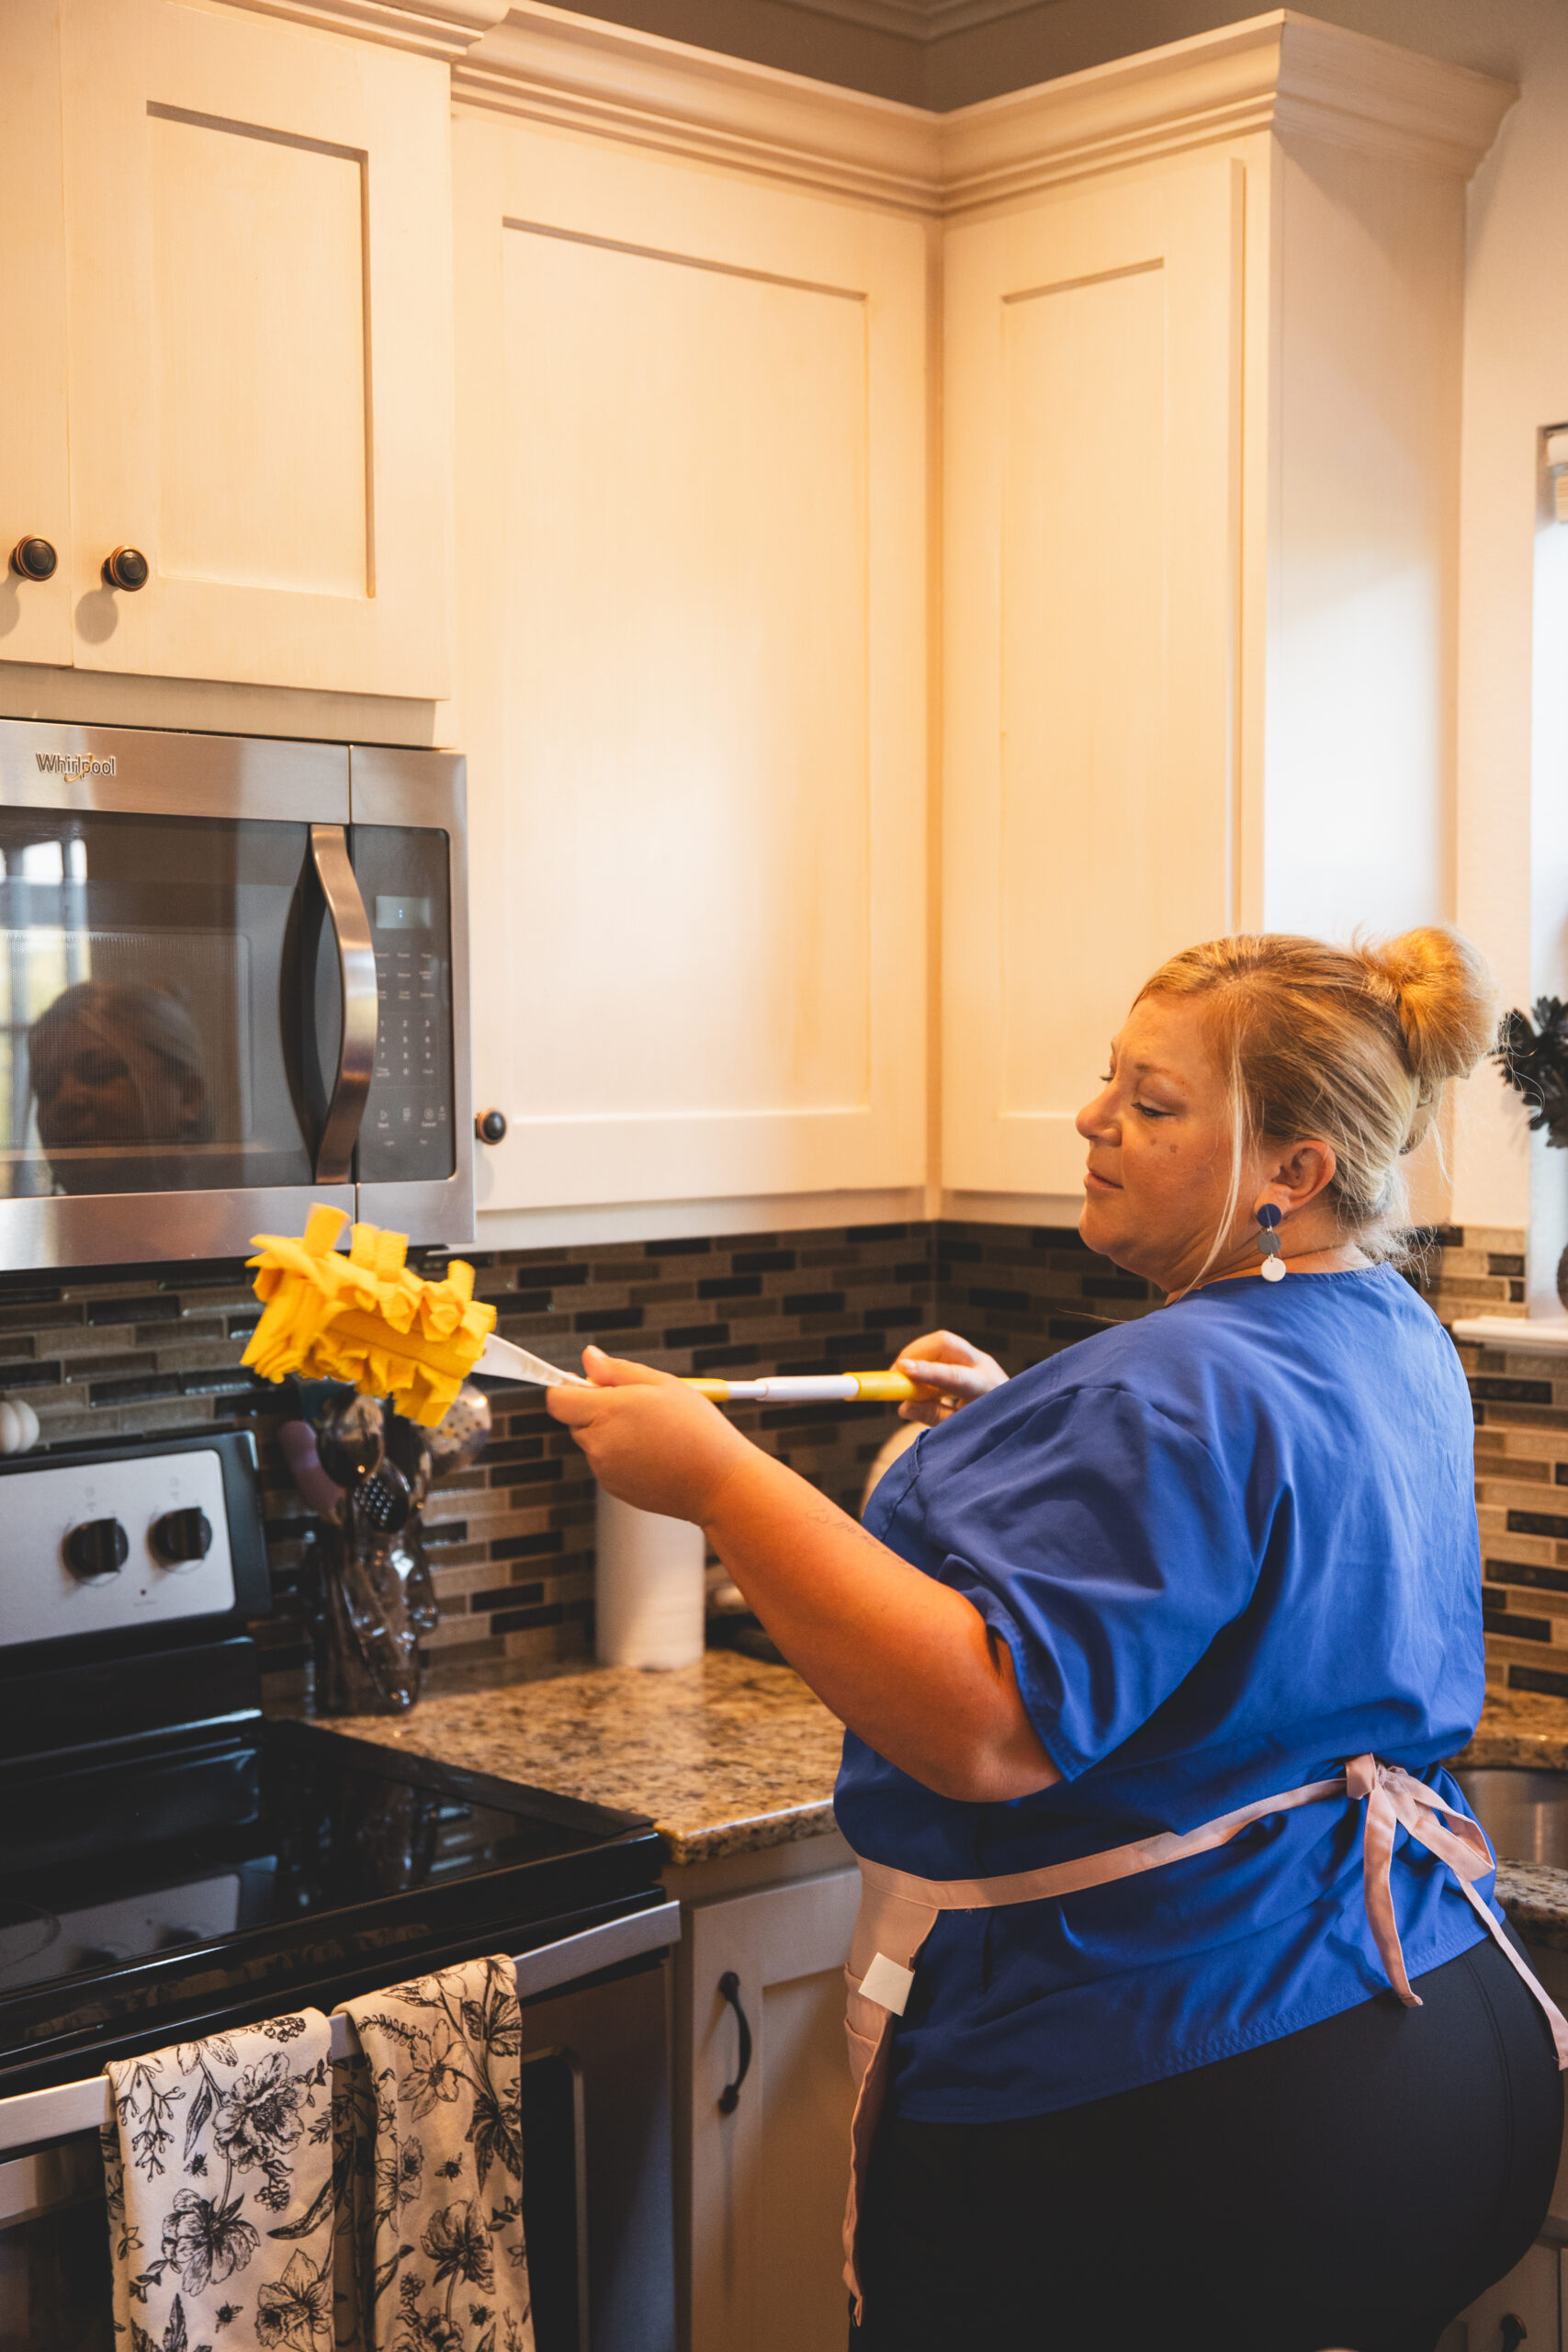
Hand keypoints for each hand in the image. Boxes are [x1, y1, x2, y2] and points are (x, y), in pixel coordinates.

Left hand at [547, 1346, 752, 1522]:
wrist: (718, 1483)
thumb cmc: (698, 1430)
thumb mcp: (663, 1385)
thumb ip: (618, 1370)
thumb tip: (589, 1358)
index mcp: (609, 1411)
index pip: (557, 1399)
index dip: (566, 1387)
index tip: (582, 1383)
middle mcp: (600, 1443)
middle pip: (575, 1419)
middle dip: (596, 1409)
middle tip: (636, 1406)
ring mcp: (605, 1469)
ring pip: (593, 1442)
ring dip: (611, 1433)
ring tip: (653, 1433)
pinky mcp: (614, 1488)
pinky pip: (607, 1463)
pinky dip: (622, 1456)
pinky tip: (654, 1454)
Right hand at [894, 1330, 1007, 1424]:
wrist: (1015, 1414)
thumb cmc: (988, 1424)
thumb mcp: (960, 1427)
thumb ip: (932, 1415)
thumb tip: (903, 1406)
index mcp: (985, 1387)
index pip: (954, 1375)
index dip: (926, 1371)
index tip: (901, 1370)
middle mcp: (984, 1365)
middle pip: (945, 1342)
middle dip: (915, 1351)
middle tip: (895, 1372)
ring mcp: (978, 1357)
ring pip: (941, 1343)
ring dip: (918, 1355)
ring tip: (905, 1379)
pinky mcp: (971, 1355)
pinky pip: (943, 1349)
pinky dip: (925, 1359)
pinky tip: (920, 1379)